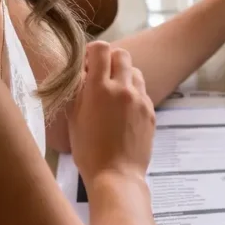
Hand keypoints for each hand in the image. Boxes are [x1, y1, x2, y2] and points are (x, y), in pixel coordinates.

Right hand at [69, 41, 155, 183]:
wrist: (117, 174)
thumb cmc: (88, 151)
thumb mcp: (74, 118)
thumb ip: (78, 92)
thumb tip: (81, 74)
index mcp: (99, 88)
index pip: (101, 49)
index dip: (93, 52)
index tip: (87, 63)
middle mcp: (122, 88)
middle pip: (122, 54)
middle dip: (110, 60)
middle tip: (101, 75)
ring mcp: (140, 98)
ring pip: (135, 71)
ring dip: (124, 75)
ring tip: (114, 93)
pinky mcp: (151, 110)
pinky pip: (142, 91)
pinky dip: (133, 93)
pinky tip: (124, 110)